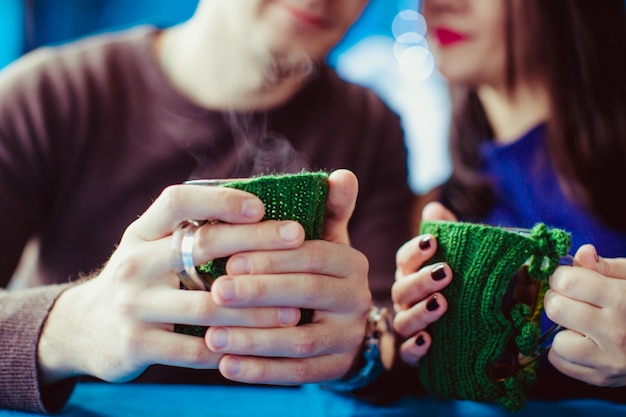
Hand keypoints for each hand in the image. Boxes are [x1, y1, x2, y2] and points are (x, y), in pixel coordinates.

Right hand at [38, 181, 306, 384]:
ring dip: (257, 308)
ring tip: (294, 309)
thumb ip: (192, 229)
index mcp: (142, 232)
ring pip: (208, 305)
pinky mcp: (136, 344)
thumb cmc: (140, 279)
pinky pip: (195, 350)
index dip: (220, 199)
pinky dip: (232, 349)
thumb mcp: (152, 247)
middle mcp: (136, 263)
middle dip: (257, 239)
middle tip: (299, 238)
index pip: (178, 201)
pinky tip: (262, 348)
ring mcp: (133, 305)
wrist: (83, 328)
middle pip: (203, 245)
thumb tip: (261, 204)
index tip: (260, 205)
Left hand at [205, 169, 371, 384]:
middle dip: (258, 293)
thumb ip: (327, 211)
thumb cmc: (315, 274)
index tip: (230, 260)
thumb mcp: (324, 242)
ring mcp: (349, 337)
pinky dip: (261, 371)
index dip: (272, 257)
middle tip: (216, 293)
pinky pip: (298, 374)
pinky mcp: (336, 368)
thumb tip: (342, 175)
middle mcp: (358, 298)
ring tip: (211, 336)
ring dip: (254, 338)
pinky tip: (226, 366)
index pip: (312, 254)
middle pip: (305, 293)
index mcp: (351, 262)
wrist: (338, 325)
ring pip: (300, 340)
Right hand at [391, 202, 455, 365]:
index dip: (415, 250)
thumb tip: (434, 208)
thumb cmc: (466, 288)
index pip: (404, 260)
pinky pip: (408, 353)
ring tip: (442, 304)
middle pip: (401, 288)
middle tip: (446, 272)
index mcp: (413, 274)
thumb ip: (450, 234)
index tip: (433, 241)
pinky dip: (415, 347)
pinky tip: (429, 341)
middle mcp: (406, 300)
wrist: (482, 332)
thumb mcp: (464, 259)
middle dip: (421, 279)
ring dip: (420, 312)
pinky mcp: (417, 354)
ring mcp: (410, 327)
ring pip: (403, 320)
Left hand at [544, 244, 625, 386]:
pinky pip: (560, 362)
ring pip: (557, 341)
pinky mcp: (602, 378)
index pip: (567, 282)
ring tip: (581, 324)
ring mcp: (609, 360)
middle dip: (557, 299)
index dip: (562, 275)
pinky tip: (582, 341)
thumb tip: (581, 253)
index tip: (570, 278)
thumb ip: (606, 267)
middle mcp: (616, 332)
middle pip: (556, 308)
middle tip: (571, 299)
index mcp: (623, 301)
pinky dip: (564, 351)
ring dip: (562, 329)